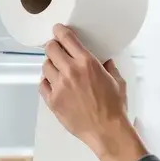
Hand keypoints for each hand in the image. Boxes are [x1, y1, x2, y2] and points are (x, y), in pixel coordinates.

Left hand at [39, 24, 128, 152]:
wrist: (106, 131)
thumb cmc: (114, 107)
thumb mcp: (117, 82)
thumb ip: (109, 68)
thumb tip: (105, 61)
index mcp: (87, 63)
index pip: (66, 38)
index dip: (59, 31)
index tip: (57, 30)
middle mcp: (70, 71)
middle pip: (50, 49)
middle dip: (53, 47)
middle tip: (56, 50)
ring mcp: (59, 86)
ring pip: (45, 66)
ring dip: (50, 65)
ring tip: (57, 70)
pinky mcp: (52, 100)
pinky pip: (42, 84)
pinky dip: (46, 82)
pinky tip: (54, 84)